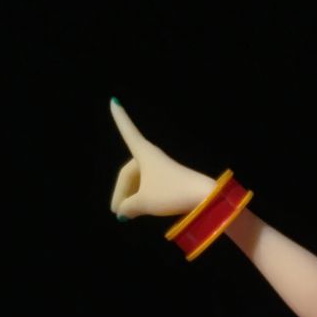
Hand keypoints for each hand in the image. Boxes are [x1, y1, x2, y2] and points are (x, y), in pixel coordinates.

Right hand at [109, 99, 216, 218]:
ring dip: (132, 197)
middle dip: (122, 192)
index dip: (120, 118)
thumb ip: (129, 207)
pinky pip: (150, 185)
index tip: (114, 101)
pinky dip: (143, 197)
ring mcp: (162, 169)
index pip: (127, 131)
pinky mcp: (171, 180)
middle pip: (130, 172)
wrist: (203, 198)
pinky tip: (142, 210)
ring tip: (127, 214)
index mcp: (143, 153)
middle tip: (116, 212)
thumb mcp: (144, 202)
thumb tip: (123, 213)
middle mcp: (152, 157)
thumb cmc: (171, 193)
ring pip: (140, 181)